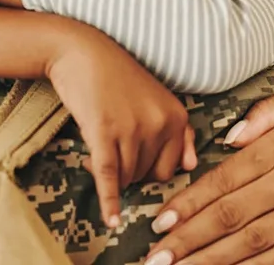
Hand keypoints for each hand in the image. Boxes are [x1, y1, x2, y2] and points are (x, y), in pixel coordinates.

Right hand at [48, 24, 198, 228]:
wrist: (82, 52)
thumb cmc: (118, 78)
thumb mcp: (157, 100)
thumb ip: (179, 132)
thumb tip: (191, 166)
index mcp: (177, 117)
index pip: (171, 169)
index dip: (150, 172)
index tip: (134, 163)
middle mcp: (160, 124)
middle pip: (148, 176)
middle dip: (131, 172)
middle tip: (112, 150)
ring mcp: (133, 129)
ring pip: (127, 177)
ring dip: (112, 173)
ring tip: (97, 147)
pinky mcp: (104, 132)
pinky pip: (109, 175)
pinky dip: (109, 200)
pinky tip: (110, 221)